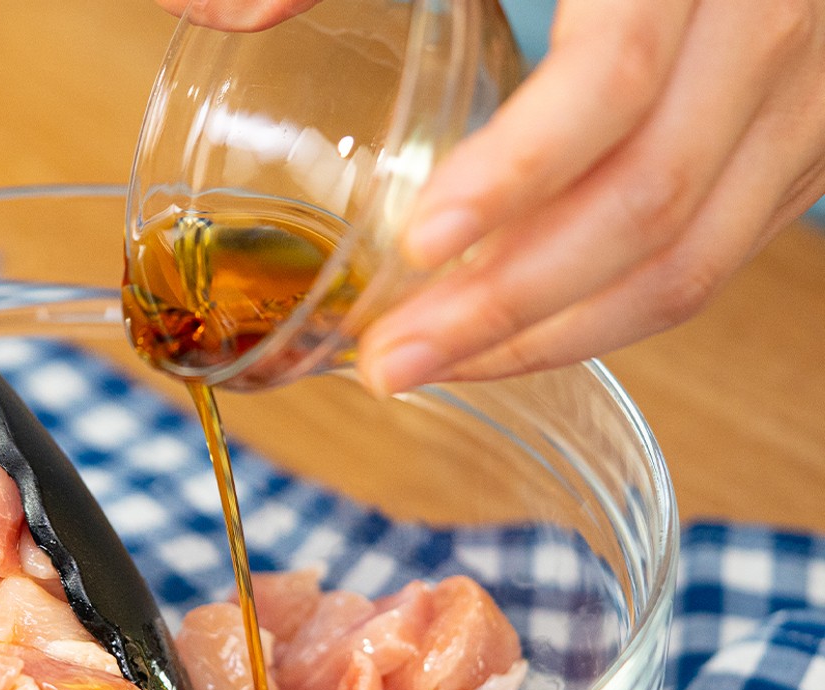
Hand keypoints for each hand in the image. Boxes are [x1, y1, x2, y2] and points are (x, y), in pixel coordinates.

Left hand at [152, 0, 824, 393]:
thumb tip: (210, 7)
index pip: (610, 81)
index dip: (514, 175)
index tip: (414, 247)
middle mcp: (767, 28)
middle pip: (649, 207)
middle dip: (506, 310)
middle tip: (391, 362)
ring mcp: (801, 98)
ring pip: (691, 264)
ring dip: (552, 339)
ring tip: (437, 367)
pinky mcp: (803, 145)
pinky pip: (715, 260)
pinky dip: (609, 315)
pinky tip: (517, 331)